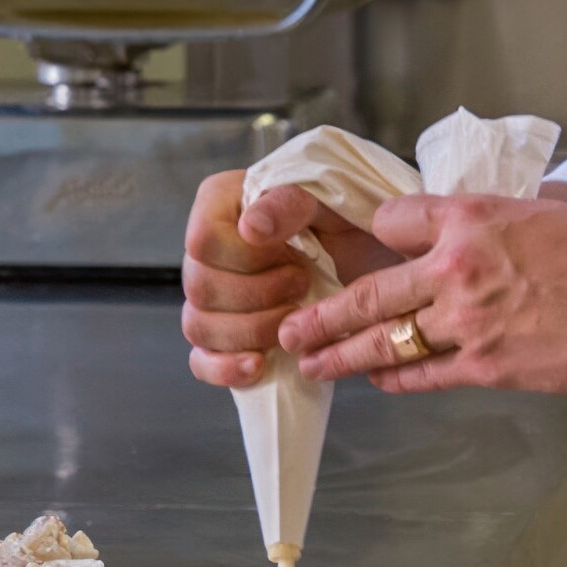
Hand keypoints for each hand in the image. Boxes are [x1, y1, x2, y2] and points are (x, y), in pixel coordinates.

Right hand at [182, 171, 401, 386]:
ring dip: (250, 331)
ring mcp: (211, 296)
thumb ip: (289, 202)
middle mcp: (208, 250)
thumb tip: (251, 228)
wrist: (368, 252)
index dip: (245, 259)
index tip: (291, 256)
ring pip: (198, 326)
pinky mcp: (223, 336)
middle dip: (257, 297)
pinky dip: (225, 368)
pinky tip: (257, 366)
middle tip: (302, 285)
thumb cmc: (345, 218)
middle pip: (199, 288)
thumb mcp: (326, 198)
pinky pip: (201, 360)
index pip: (203, 240)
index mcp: (221, 204)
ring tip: (292, 322)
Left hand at [277, 194, 566, 394]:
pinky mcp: (487, 365)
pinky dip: (395, 378)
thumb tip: (449, 237)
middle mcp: (457, 268)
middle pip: (369, 293)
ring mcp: (468, 322)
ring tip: (312, 363)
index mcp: (469, 219)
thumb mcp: (534, 212)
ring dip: (341, 356)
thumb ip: (482, 224)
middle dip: (321, 315)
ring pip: (385, 341)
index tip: (364, 249)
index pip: (393, 220)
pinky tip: (375, 380)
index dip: (375, 234)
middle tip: (289, 329)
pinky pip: (423, 374)